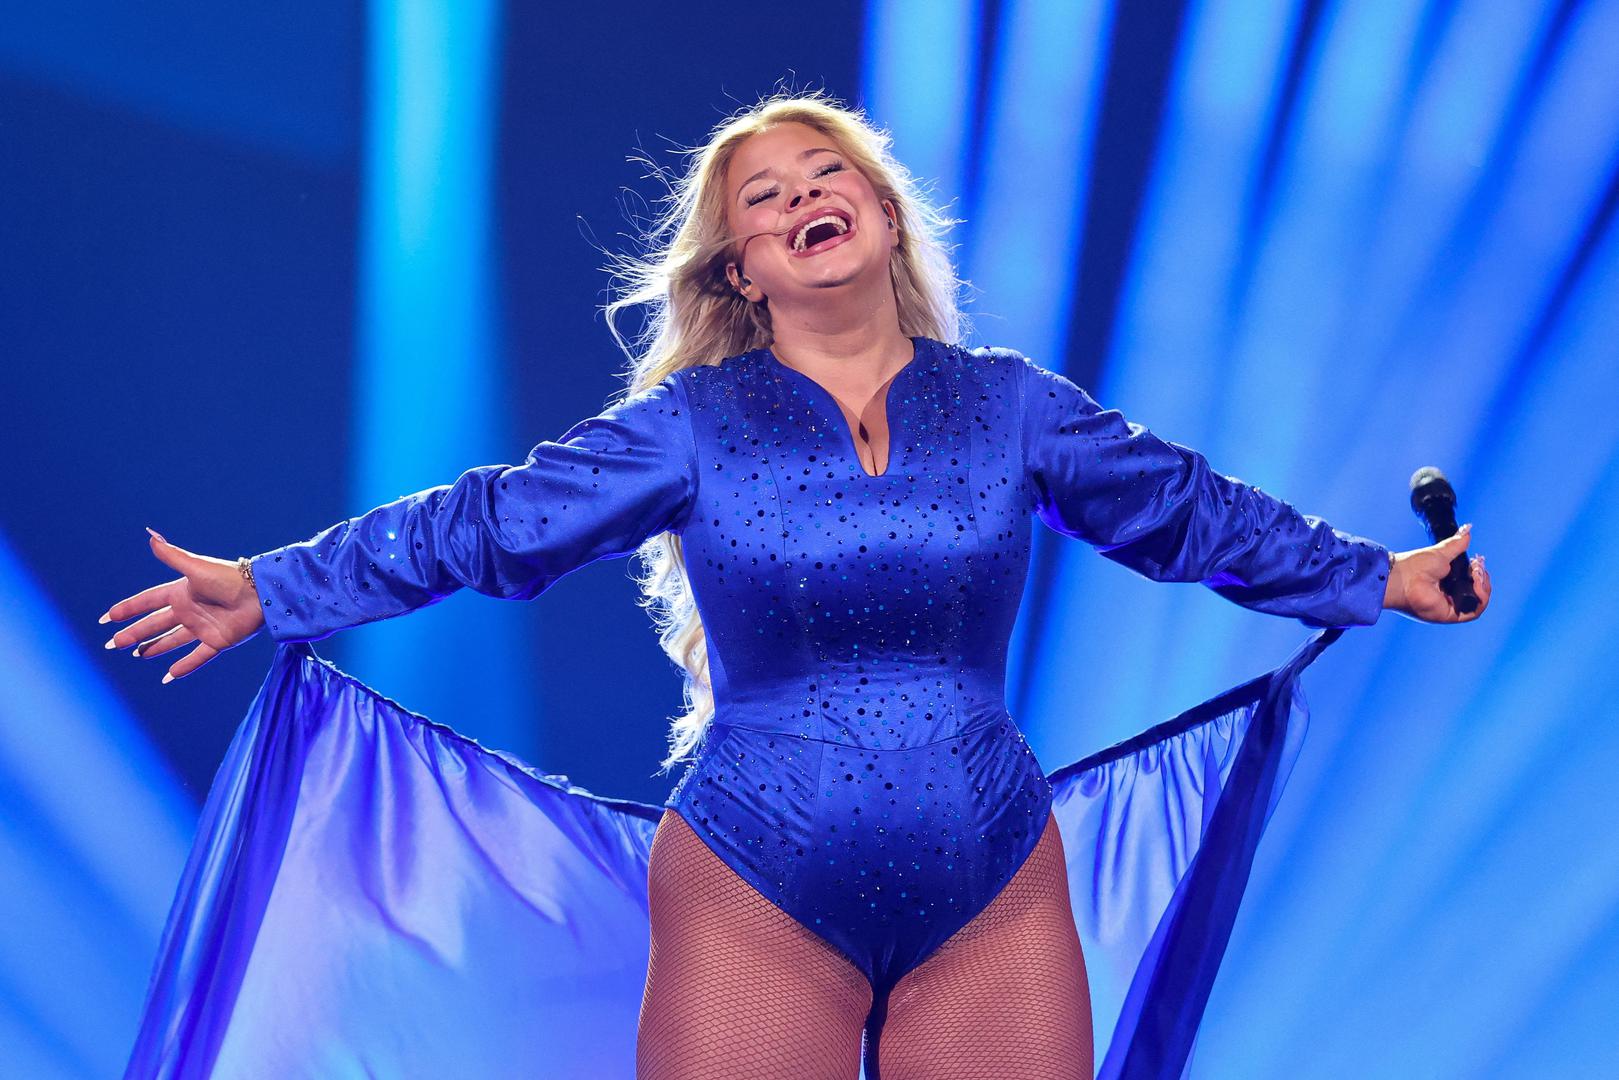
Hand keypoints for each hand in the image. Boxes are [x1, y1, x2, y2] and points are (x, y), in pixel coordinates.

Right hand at [98, 528, 266, 682]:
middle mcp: (190, 610)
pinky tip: (168, 677)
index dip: (128, 608)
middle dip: (134, 634)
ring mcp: (203, 627)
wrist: (261, 593)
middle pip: (155, 624)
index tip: (106, 618)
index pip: (148, 601)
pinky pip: (197, 657)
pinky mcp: (218, 641)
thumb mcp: (196, 567)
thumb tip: (150, 535)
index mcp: (182, 592)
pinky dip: (183, 667)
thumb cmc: (229, 577)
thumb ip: (172, 555)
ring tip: (137, 655)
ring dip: (155, 648)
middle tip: (113, 644)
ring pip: (172, 640)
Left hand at [1384, 523, 1492, 623]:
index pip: (1470, 581)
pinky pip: (1474, 612)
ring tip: (1477, 573)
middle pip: (1476, 592)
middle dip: (1482, 579)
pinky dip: (1480, 597)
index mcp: (1446, 583)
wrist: (1401, 577)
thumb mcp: (1441, 553)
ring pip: (1478, 603)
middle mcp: (1448, 596)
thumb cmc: (1414, 566)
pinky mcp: (1450, 615)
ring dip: (1483, 587)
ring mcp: (1449, 606)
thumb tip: (1467, 530)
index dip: (1478, 573)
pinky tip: (1476, 582)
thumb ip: (1456, 544)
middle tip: (1477, 566)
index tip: (1477, 560)